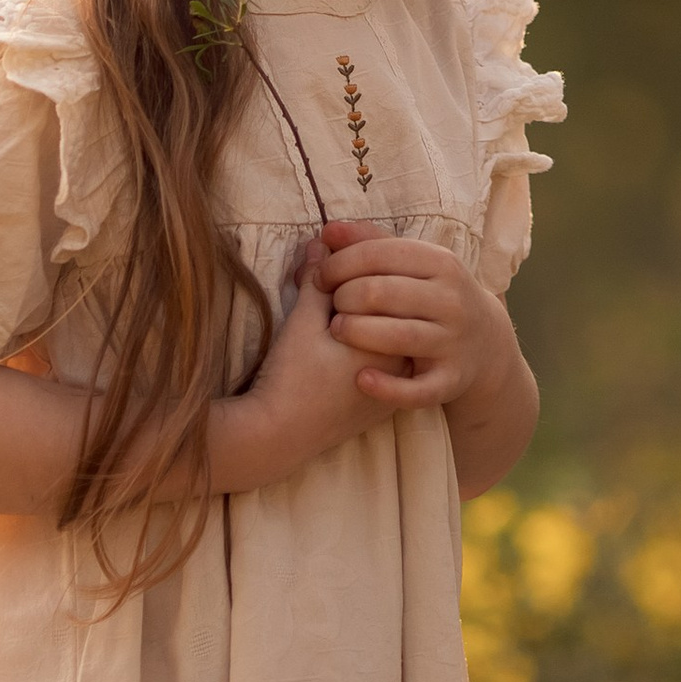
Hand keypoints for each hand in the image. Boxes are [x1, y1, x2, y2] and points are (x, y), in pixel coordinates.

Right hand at [221, 234, 399, 488]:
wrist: (278, 436)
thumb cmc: (292, 378)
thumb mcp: (303, 321)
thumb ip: (318, 282)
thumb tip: (320, 245)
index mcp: (391, 340)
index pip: (385, 284)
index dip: (353, 259)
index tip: (325, 251)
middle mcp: (401, 364)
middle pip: (387, 308)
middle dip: (357, 282)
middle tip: (321, 273)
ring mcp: (390, 386)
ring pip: (384, 333)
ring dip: (360, 310)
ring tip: (324, 298)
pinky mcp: (376, 403)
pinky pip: (377, 359)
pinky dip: (361, 339)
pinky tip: (334, 329)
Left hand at [312, 220, 519, 414]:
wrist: (484, 342)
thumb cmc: (432, 294)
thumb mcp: (414, 262)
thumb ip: (370, 244)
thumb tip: (328, 231)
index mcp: (441, 262)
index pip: (379, 254)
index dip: (341, 263)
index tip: (320, 276)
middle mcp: (451, 300)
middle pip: (383, 294)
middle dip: (345, 297)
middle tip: (330, 306)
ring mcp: (453, 341)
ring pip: (398, 336)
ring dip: (358, 333)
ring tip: (335, 330)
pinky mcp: (451, 380)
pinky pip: (417, 389)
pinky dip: (388, 387)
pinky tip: (362, 379)